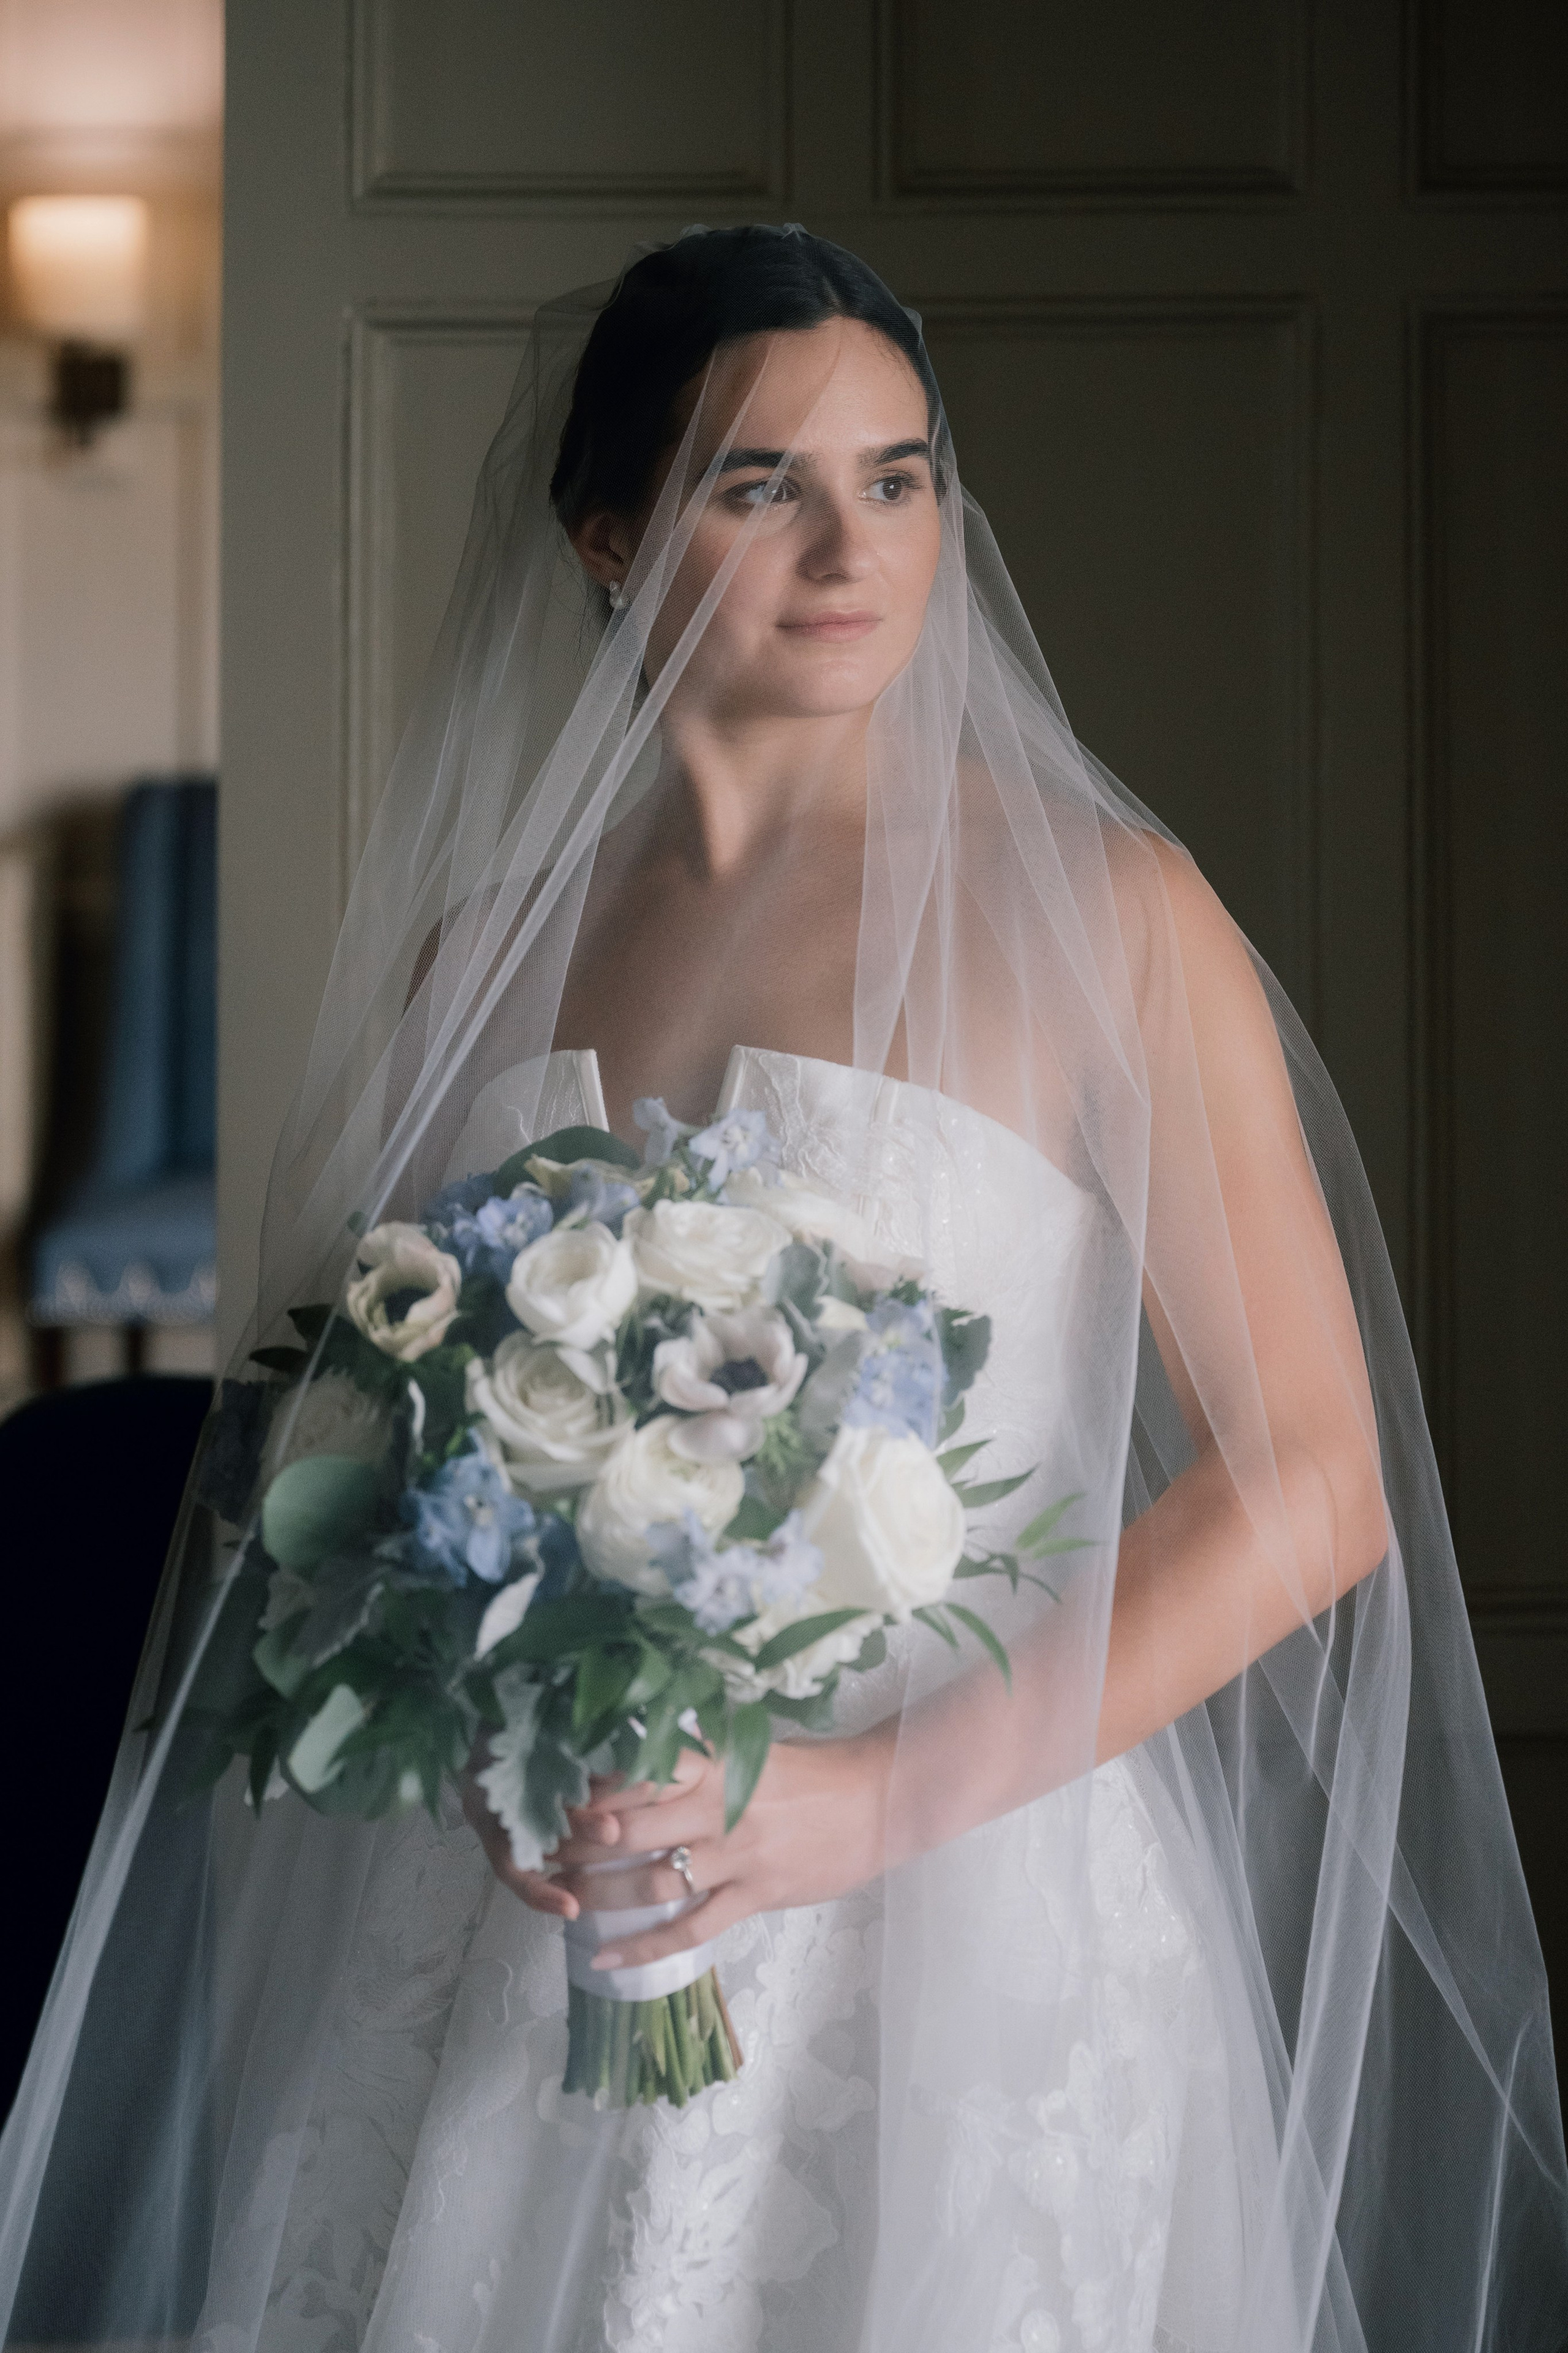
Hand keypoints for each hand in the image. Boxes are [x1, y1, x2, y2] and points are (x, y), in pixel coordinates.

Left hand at [462, 1729, 892, 1971]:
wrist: (877, 1799)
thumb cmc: (812, 1771)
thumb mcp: (751, 1751)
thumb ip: (698, 1757)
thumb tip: (636, 1759)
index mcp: (715, 1762)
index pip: (635, 1774)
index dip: (587, 1791)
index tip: (549, 1800)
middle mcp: (718, 1807)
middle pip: (630, 1830)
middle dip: (577, 1845)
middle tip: (537, 1854)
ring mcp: (736, 1855)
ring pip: (651, 1880)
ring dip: (599, 1893)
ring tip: (558, 1899)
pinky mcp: (754, 1894)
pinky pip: (690, 1926)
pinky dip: (644, 1946)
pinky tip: (605, 1958)